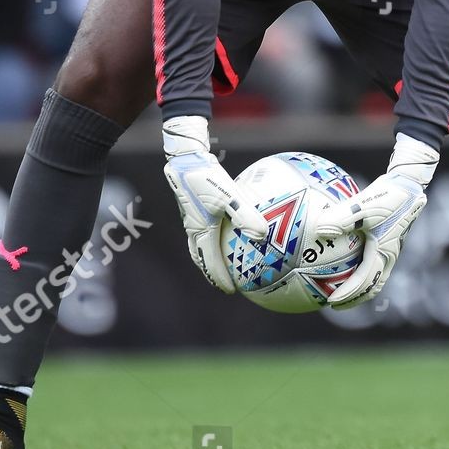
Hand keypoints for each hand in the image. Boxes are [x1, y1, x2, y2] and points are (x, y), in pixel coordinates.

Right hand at [162, 115, 266, 292]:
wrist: (185, 157)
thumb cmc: (205, 177)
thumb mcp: (229, 196)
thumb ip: (245, 216)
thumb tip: (263, 236)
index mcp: (200, 231)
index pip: (210, 263)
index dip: (220, 278)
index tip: (231, 291)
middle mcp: (194, 228)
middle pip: (202, 257)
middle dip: (213, 272)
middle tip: (226, 282)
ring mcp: (193, 217)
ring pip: (201, 244)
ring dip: (211, 256)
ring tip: (225, 262)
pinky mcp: (195, 206)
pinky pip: (206, 228)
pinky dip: (216, 236)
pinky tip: (231, 227)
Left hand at [315, 133, 437, 308]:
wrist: (408, 184)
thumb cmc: (388, 195)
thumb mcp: (363, 205)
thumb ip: (342, 218)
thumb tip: (320, 230)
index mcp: (383, 253)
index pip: (365, 282)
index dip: (348, 294)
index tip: (331, 302)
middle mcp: (388, 255)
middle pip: (372, 286)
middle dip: (354, 298)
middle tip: (334, 304)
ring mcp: (390, 249)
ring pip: (374, 275)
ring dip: (359, 286)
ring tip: (339, 288)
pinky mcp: (388, 240)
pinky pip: (372, 260)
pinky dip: (359, 267)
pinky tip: (342, 256)